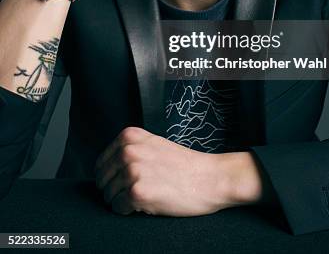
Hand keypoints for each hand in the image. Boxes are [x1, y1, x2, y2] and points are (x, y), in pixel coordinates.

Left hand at [94, 126, 231, 216]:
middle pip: (102, 180)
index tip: (125, 181)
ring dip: (123, 200)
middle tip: (139, 189)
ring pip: (108, 196)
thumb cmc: (184, 165)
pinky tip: (148, 202)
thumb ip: (130, 149)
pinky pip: (118, 208)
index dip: (111, 177)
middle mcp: (128, 150)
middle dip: (115, 190)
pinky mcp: (137, 191)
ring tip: (147, 194)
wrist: (209, 178)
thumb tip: (105, 169)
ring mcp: (132, 170)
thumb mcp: (153, 144)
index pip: (100, 163)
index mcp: (129, 136)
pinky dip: (129, 210)